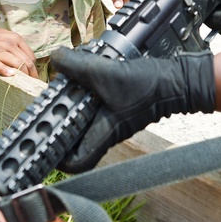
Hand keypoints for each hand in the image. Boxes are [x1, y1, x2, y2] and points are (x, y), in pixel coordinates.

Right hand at [0, 28, 38, 79]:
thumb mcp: (4, 38)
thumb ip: (16, 47)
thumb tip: (29, 62)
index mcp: (14, 38)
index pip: (30, 56)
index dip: (34, 69)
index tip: (33, 78)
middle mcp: (8, 43)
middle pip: (26, 62)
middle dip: (31, 75)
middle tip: (32, 84)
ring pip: (16, 64)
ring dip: (23, 75)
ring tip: (25, 84)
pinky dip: (5, 70)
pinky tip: (10, 75)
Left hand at [50, 47, 215, 171]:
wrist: (178, 80)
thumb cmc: (149, 87)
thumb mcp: (106, 74)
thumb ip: (78, 66)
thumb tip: (56, 59)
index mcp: (103, 134)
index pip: (76, 162)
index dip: (57, 158)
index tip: (41, 142)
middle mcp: (106, 131)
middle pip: (75, 140)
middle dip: (58, 126)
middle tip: (45, 111)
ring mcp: (112, 120)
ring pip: (83, 121)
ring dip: (71, 107)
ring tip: (59, 90)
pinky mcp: (117, 107)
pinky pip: (94, 107)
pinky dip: (85, 95)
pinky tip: (81, 78)